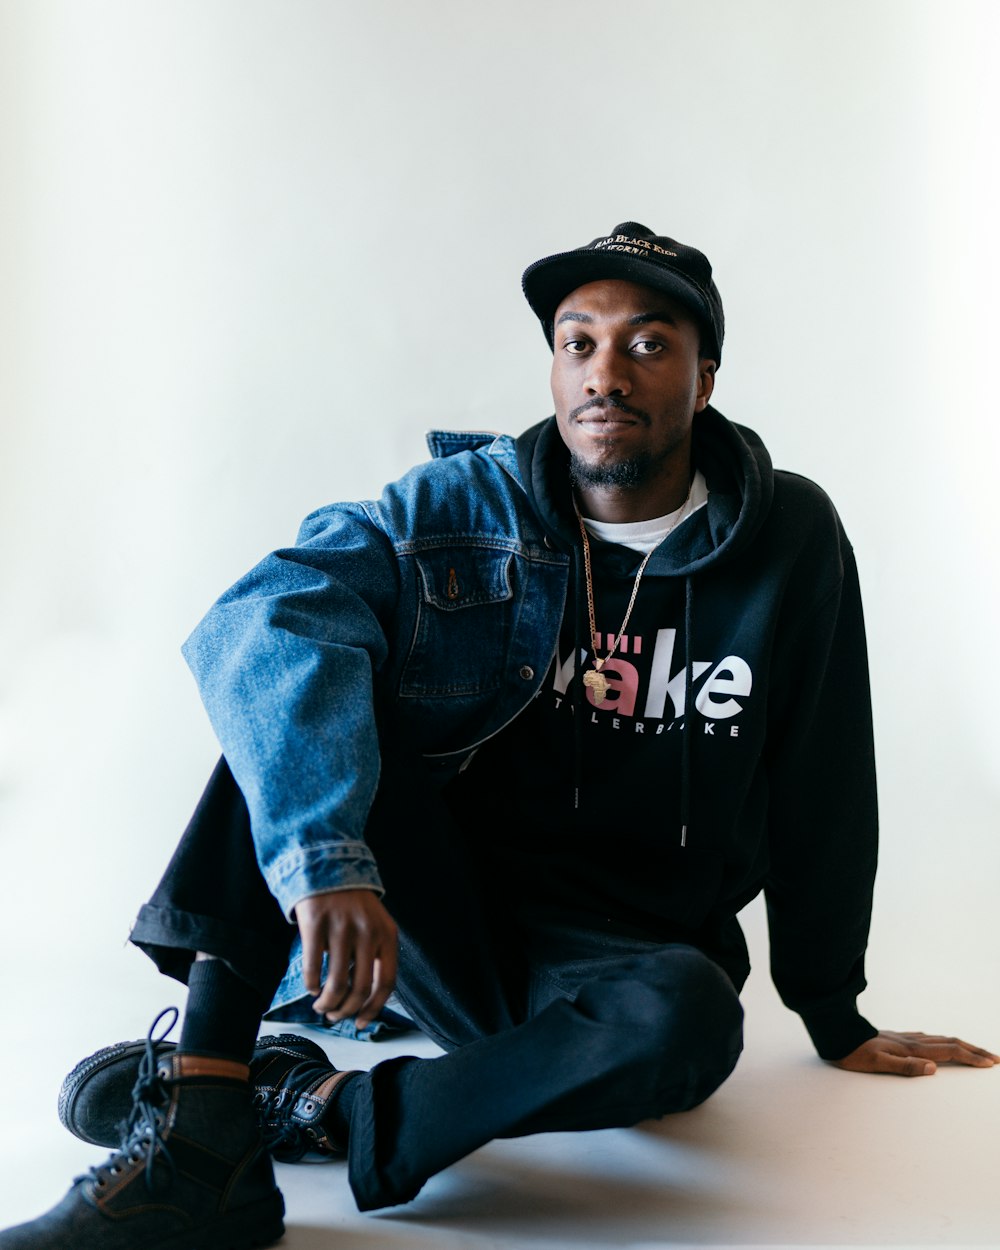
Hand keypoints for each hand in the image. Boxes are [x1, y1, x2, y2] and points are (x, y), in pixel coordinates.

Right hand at [293, 889, 397, 1028]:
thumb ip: (375, 956)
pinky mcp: (316, 922)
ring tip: (320, 1006)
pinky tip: (311, 988)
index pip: (386, 982)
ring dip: (327, 1002)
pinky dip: (311, 985)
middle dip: (345, 1010)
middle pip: (360, 988)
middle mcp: (367, 931)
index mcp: (387, 934)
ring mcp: (341, 926)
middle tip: (334, 1016)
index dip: (373, 1008)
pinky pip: (314, 967)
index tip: (360, 1023)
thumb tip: (365, 1002)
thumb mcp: (375, 925)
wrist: (329, 866)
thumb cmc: (353, 905)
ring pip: (336, 982)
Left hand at [832, 1030, 999, 1076]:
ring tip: (973, 1050)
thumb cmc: (854, 1053)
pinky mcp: (896, 1037)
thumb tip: (933, 1068)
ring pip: (939, 1039)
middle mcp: (911, 1041)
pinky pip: (926, 1038)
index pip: (949, 1051)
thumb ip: (905, 1066)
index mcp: (911, 1049)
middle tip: (994, 1058)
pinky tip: (937, 1044)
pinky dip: (941, 1041)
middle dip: (973, 1050)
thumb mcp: (877, 1063)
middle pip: (950, 1042)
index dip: (971, 1057)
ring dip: (960, 1045)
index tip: (990, 1063)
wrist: (835, 1034)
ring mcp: (904, 1037)